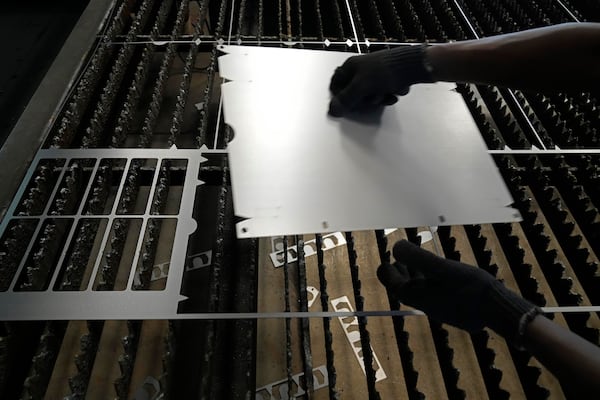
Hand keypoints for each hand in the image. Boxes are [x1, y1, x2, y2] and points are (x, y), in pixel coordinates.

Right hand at [328, 46, 433, 116]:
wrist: (412, 67)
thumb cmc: (384, 72)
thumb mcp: (361, 86)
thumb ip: (346, 100)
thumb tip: (332, 111)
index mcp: (350, 67)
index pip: (336, 86)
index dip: (341, 98)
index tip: (348, 105)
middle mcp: (359, 70)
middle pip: (352, 95)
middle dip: (363, 100)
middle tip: (370, 98)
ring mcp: (372, 76)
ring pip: (367, 97)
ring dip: (377, 100)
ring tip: (384, 94)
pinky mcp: (383, 82)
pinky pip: (379, 96)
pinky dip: (385, 97)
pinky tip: (392, 94)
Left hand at [378, 240, 539, 341]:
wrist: (497, 310)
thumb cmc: (470, 288)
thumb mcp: (441, 267)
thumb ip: (417, 257)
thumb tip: (395, 246)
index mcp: (417, 296)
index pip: (391, 283)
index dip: (386, 270)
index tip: (386, 259)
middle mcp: (425, 305)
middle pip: (404, 288)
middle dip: (400, 273)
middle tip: (397, 260)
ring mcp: (439, 309)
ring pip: (420, 291)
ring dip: (415, 276)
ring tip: (417, 264)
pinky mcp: (452, 309)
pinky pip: (435, 294)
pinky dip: (431, 282)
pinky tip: (441, 275)